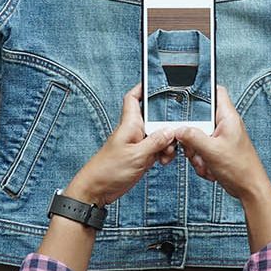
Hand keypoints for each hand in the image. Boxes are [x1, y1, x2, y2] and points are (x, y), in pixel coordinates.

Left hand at [66, 84, 178, 205]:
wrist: (97, 190)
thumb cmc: (108, 170)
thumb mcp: (137, 155)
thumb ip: (155, 141)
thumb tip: (171, 130)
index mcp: (129, 125)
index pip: (134, 98)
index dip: (143, 87)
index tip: (156, 81)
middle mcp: (134, 132)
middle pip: (155, 119)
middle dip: (167, 126)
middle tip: (174, 135)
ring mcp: (137, 145)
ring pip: (159, 136)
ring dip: (167, 144)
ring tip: (166, 154)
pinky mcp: (140, 157)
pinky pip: (157, 150)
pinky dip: (163, 154)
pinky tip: (163, 161)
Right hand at [175, 86, 270, 203]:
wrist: (249, 189)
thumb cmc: (240, 168)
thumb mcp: (211, 151)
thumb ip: (192, 137)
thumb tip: (178, 129)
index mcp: (228, 117)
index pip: (216, 92)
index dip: (201, 90)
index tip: (185, 96)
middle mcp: (224, 125)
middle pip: (199, 119)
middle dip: (192, 136)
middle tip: (193, 148)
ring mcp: (221, 138)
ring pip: (197, 137)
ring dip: (196, 152)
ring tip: (205, 162)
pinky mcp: (218, 150)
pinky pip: (201, 150)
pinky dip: (201, 161)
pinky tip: (208, 169)